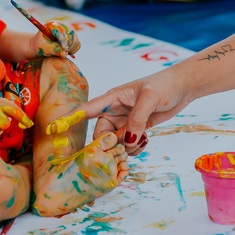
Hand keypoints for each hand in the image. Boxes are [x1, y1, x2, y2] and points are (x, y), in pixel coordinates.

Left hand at [28, 21, 79, 58]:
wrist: (39, 45)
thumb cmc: (39, 45)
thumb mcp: (44, 48)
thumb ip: (54, 50)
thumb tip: (65, 54)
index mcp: (52, 25)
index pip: (62, 32)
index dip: (64, 41)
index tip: (66, 50)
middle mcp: (61, 26)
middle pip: (71, 35)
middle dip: (69, 45)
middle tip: (63, 53)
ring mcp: (67, 30)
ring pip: (75, 39)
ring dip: (72, 48)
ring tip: (63, 53)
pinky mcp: (71, 36)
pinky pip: (77, 43)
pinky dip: (74, 49)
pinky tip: (66, 52)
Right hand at [72, 70, 192, 154]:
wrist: (182, 88)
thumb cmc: (164, 86)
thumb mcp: (150, 98)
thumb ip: (137, 119)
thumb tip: (127, 140)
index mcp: (112, 98)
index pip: (86, 110)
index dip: (69, 119)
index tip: (52, 129)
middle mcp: (114, 111)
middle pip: (102, 135)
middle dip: (112, 144)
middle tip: (130, 142)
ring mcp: (124, 121)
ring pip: (115, 143)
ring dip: (126, 148)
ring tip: (142, 140)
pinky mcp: (135, 128)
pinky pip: (128, 145)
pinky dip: (135, 148)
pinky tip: (146, 141)